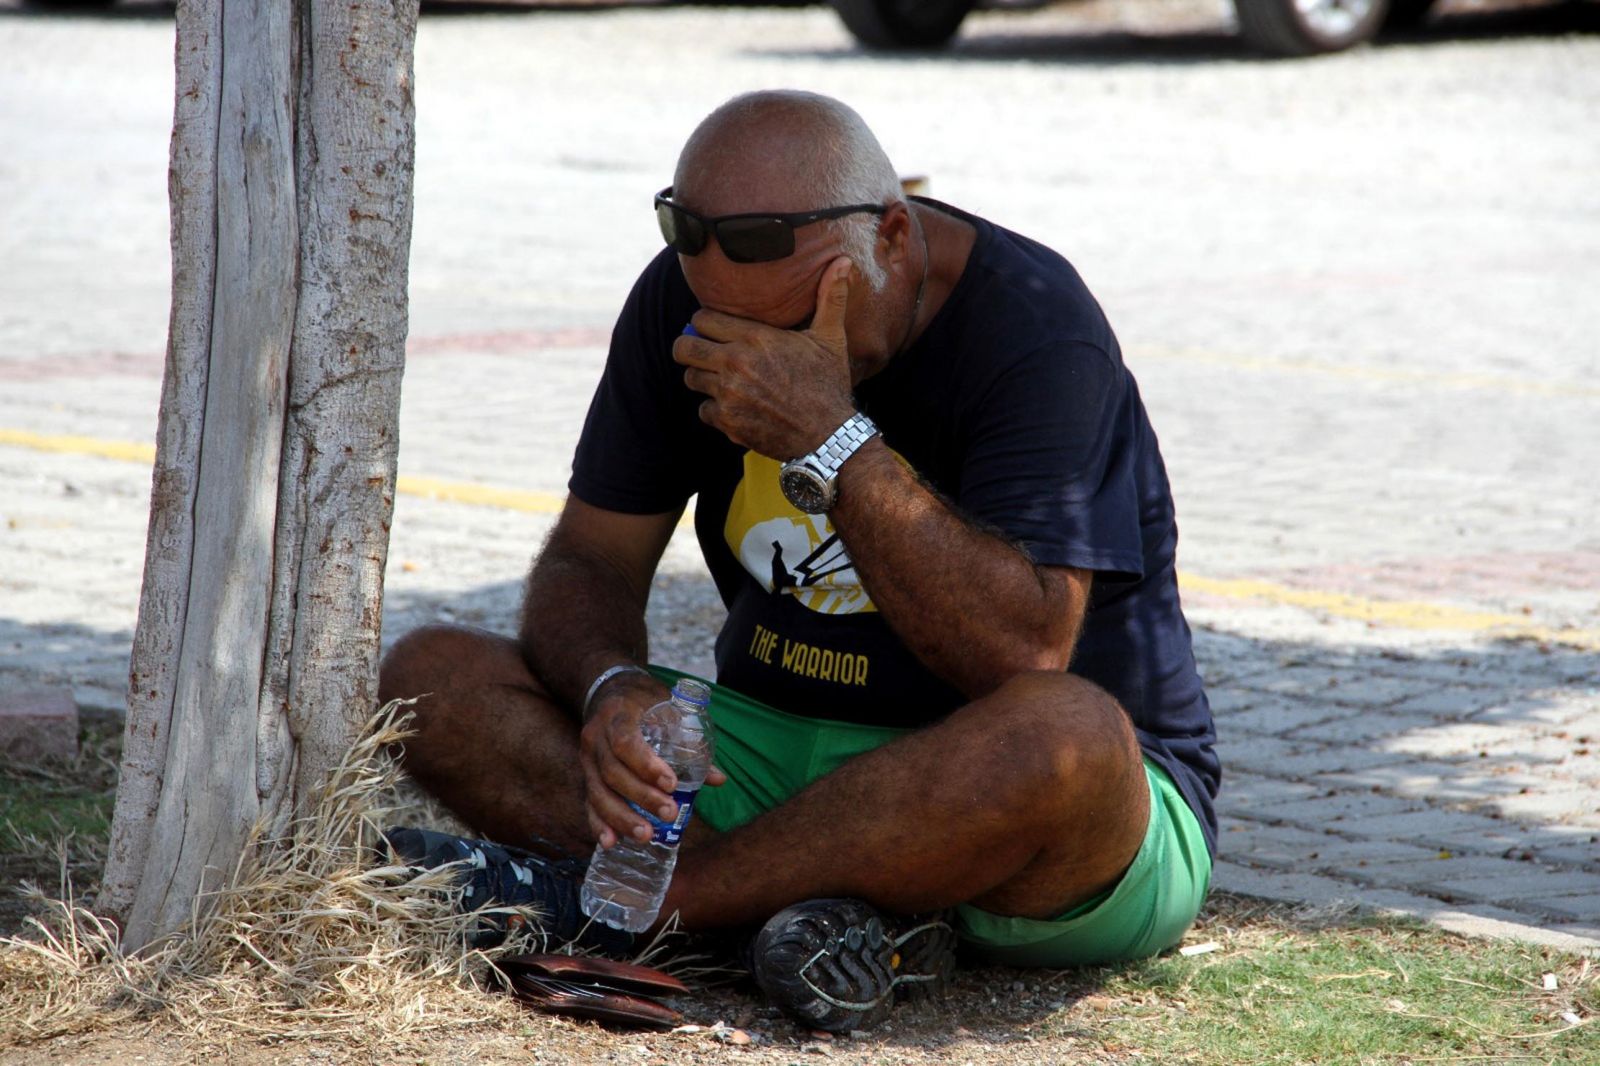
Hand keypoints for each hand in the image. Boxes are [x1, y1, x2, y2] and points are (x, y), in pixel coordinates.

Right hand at [578, 672, 726, 847]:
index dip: (646, 765)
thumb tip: (717, 779)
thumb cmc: (643, 702)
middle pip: (612, 772)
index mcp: (617, 716)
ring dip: (621, 817)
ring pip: (598, 792)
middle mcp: (596, 738)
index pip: (625, 742)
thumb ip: (689, 741)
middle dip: (641, 797)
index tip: (671, 784)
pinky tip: (610, 843)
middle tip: (669, 813)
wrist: (608, 693)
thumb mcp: (666, 708)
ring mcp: (587, 758)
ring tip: (645, 835)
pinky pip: (588, 802)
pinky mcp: (586, 775)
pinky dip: (598, 824)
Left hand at [674, 256, 857, 459]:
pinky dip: (715, 411)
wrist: (829, 435)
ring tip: (723, 380)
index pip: (701, 319)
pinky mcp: (728, 422)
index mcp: (755, 338)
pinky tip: (736, 407)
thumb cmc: (829, 384)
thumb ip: (830, 298)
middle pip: (683, 348)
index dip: (705, 322)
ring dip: (703, 379)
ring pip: (691, 379)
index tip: (715, 329)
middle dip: (690, 348)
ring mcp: (729, 394)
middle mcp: (736, 364)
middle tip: (704, 353)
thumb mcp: (830, 338)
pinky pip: (703, 411)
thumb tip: (844, 261)